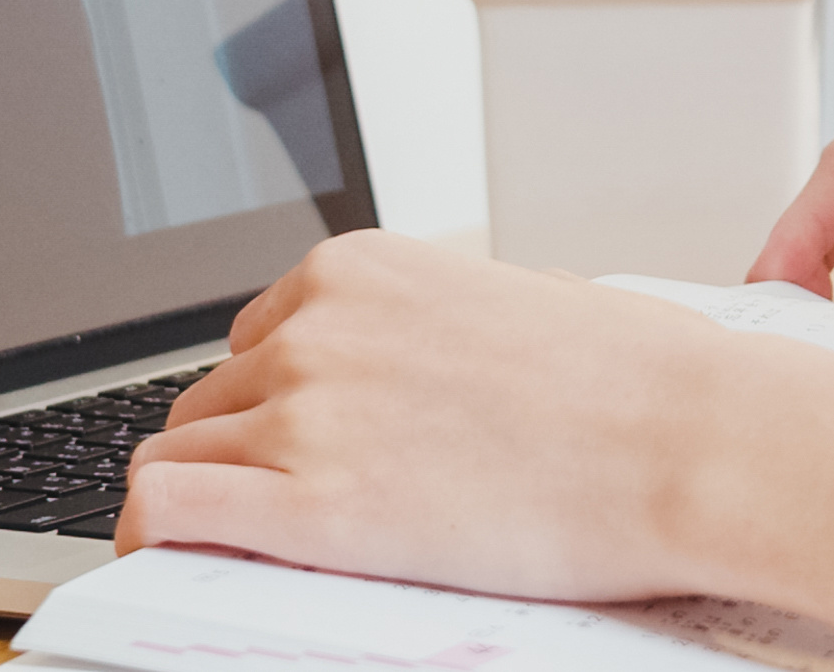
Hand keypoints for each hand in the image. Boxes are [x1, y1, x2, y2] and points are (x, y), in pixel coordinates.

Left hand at [123, 230, 773, 601]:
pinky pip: (164, 510)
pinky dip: (148, 538)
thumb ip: (439, 322)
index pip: (256, 337)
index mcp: (362, 269)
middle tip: (289, 504)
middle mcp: (317, 327)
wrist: (686, 439)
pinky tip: (163, 563)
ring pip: (178, 454)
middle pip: (211, 399)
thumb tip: (430, 357)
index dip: (273, 401)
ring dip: (207, 502)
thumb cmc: (637, 381)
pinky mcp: (307, 503)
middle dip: (242, 454)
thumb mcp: (516, 302)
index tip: (294, 441)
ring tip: (247, 548)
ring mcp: (304, 411)